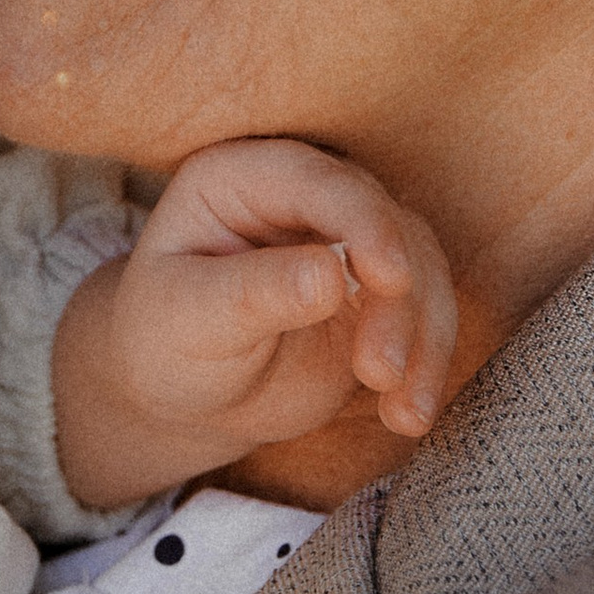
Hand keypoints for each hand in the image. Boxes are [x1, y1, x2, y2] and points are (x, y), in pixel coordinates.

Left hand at [50, 136, 457, 511]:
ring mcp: (350, 242)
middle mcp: (305, 197)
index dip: (365, 222)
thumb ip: (255, 292)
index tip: (391, 279)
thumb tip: (333, 274)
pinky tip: (408, 416)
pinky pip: (425, 314)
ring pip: (419, 267)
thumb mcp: (189, 319)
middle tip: (380, 372)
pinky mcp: (379, 293)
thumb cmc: (165, 342)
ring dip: (422, 337)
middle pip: (384, 222)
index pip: (318, 181)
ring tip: (400, 413)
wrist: (185, 394)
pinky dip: (428, 363)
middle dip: (397, 297)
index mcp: (242, 177)